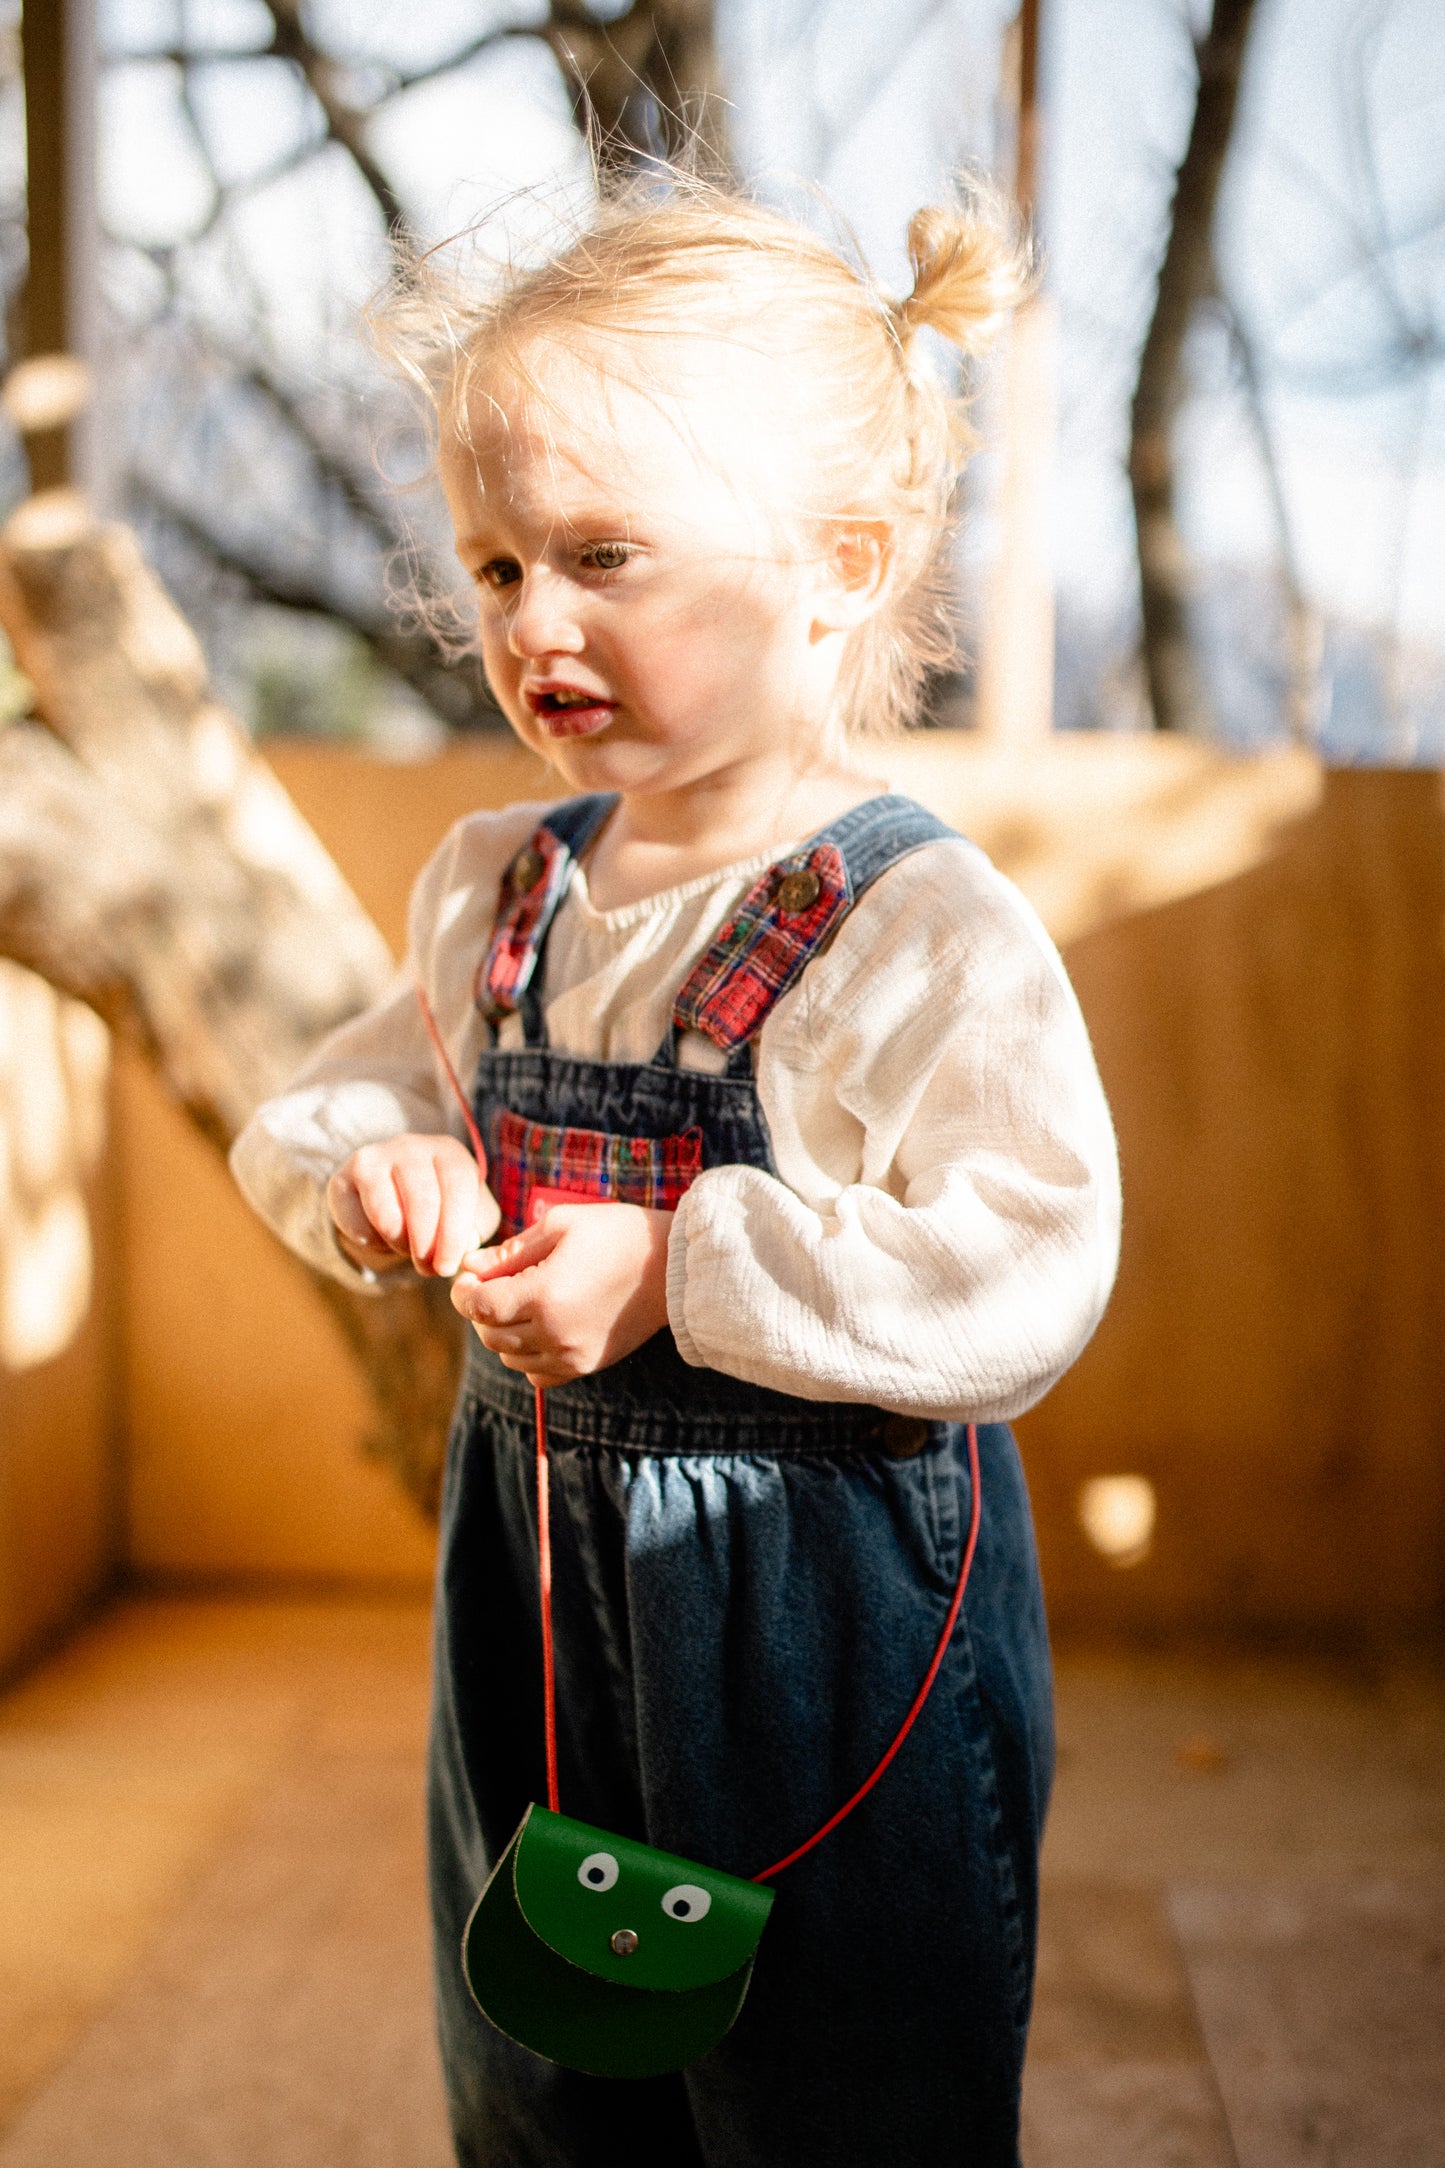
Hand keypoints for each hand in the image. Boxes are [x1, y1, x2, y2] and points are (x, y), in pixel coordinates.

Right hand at [328, 1133, 488, 1277]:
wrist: (390, 1194)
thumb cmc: (439, 1206)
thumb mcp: (468, 1212)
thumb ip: (477, 1227)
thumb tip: (466, 1246)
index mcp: (449, 1152)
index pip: (458, 1190)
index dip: (454, 1235)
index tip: (447, 1267)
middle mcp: (411, 1146)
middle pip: (423, 1201)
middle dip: (426, 1246)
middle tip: (427, 1269)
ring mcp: (373, 1158)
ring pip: (387, 1215)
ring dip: (400, 1244)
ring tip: (407, 1249)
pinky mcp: (342, 1179)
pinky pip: (357, 1224)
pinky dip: (372, 1243)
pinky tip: (381, 1237)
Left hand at [451, 1203, 671, 1385]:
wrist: (674, 1268)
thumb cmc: (619, 1234)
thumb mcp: (562, 1224)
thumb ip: (511, 1250)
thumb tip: (470, 1265)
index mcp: (543, 1295)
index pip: (477, 1306)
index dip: (463, 1290)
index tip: (469, 1274)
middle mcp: (553, 1333)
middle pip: (488, 1333)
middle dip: (481, 1308)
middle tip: (493, 1282)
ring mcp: (570, 1355)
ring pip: (508, 1356)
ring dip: (503, 1331)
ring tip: (521, 1301)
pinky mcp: (586, 1366)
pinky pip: (537, 1374)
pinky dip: (527, 1353)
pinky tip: (541, 1326)